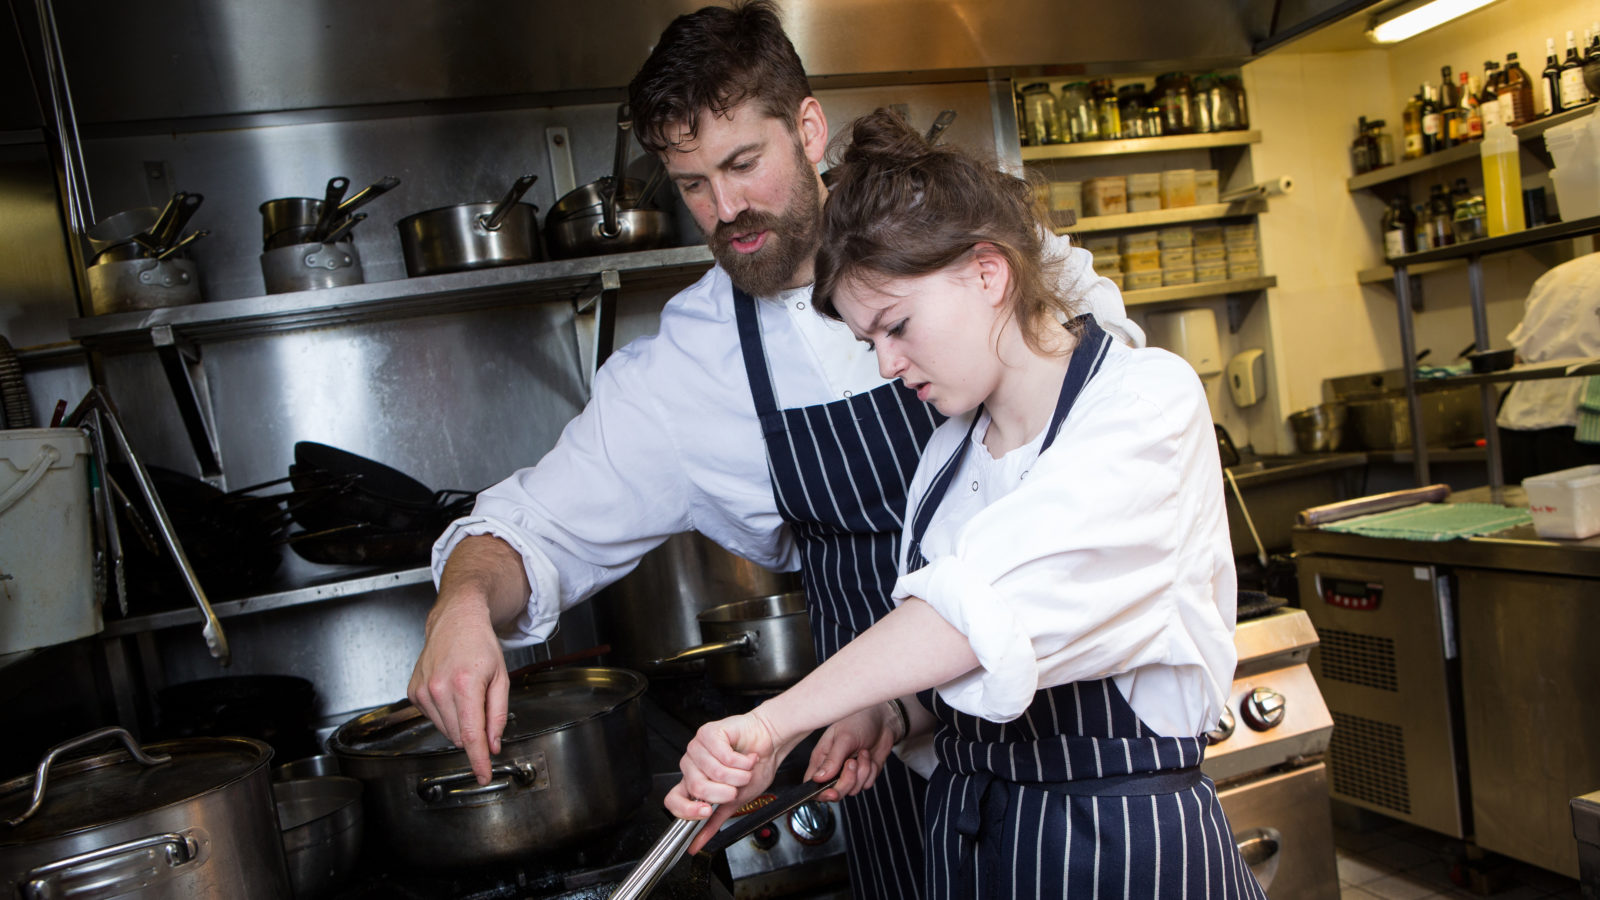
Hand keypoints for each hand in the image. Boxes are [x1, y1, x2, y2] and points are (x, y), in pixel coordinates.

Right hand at [407, 590, 509, 785]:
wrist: (455, 622)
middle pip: (458, 736)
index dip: (478, 760)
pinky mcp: (413, 693)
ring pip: (445, 730)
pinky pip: (433, 718)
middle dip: (474, 734)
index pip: (470, 735)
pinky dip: (445, 714)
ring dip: (459, 723)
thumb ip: (498, 715)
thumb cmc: (480, 645)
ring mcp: (423, 691)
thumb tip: (492, 744)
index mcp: (465, 685)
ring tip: (466, 695)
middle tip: (482, 709)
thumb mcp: (501, 678)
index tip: (482, 775)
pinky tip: (451, 693)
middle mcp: (439, 689)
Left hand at [664, 710, 792, 853]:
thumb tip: (696, 846)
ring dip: (739, 775)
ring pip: (713, 772)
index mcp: (693, 783)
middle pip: (697, 788)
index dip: (687, 809)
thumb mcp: (734, 802)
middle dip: (726, 791)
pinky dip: (742, 761)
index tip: (707, 811)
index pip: (673, 801)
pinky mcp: (708, 733)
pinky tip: (747, 757)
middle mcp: (691, 766)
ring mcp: (697, 748)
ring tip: (746, 769)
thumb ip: (713, 822)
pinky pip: (723, 755)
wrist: (769, 743)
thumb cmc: (753, 769)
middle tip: (738, 786)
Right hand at [808, 703, 897, 800]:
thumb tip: (818, 778)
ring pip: (853, 790)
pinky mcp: (864, 775)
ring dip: (862, 772)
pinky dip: (871, 772)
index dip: (819, 793)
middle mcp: (833, 769)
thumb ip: (832, 759)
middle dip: (846, 781)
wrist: (882, 719)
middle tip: (852, 762)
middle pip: (834, 792)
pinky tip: (869, 756)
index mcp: (821, 758)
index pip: (812, 784)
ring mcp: (849, 773)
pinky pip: (867, 784)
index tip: (832, 792)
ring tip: (862, 752)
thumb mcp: (844, 738)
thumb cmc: (858, 721)